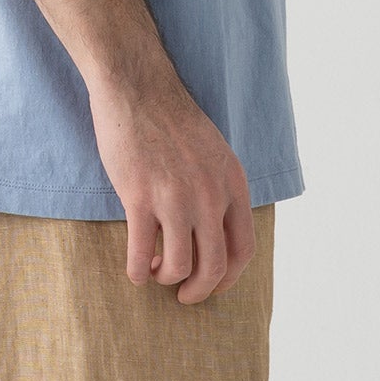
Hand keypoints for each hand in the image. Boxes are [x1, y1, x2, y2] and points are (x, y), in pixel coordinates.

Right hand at [89, 70, 255, 304]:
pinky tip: (135, 270)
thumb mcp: (213, 152)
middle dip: (199, 290)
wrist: (136, 86)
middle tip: (184, 294)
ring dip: (167, 278)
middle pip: (215, 266)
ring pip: (179, 266)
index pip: (244, 249)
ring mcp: (175, 197)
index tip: (211, 283)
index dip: (228, 277)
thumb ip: (219, 189)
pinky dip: (137, 272)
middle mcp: (209, 194)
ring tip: (155, 272)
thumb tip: (215, 232)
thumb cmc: (170, 117)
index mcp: (232, 183)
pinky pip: (141, 253)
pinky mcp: (139, 196)